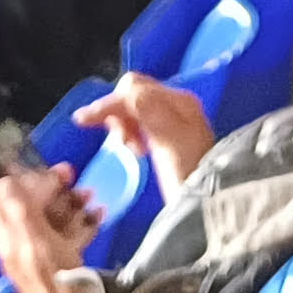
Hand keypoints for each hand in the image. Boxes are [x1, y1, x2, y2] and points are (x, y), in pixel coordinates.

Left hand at [0, 161, 99, 292]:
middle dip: (47, 186)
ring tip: (90, 195)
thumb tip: (1, 179)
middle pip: (27, 204)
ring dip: (70, 201)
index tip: (29, 160)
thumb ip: (20, 212)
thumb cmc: (60, 285)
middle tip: (69, 174)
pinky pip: (68, 234)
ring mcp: (40, 255)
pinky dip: (82, 222)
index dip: (9, 175)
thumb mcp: (37, 244)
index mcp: (9, 240)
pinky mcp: (60, 263)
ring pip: (50, 217)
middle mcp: (19, 246)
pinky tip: (98, 215)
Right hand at [77, 73, 217, 199]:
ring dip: (123, 123)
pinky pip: (140, 123)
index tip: (82, 121)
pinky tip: (135, 151)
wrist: (211, 205)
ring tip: (129, 148)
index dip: (108, 103)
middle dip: (117, 112)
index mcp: (178, 101)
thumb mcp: (169, 138)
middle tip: (120, 141)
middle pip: (133, 94)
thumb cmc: (190, 174)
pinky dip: (131, 132)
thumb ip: (148, 108)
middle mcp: (177, 105)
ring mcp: (174, 121)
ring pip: (134, 108)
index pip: (133, 87)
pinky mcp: (168, 139)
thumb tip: (124, 88)